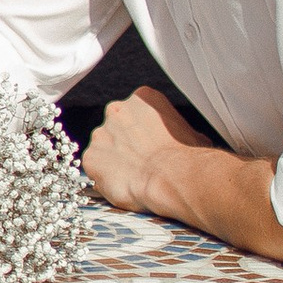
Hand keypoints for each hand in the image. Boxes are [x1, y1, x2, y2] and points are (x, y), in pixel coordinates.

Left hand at [82, 85, 211, 215]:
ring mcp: (101, 133)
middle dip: (126, 145)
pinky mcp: (91, 158)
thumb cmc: (187, 157)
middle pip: (117, 128)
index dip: (144, 133)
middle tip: (141, 163)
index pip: (136, 113)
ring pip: (104, 148)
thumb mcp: (191, 133)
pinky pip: (95, 169)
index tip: (151, 146)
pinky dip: (106, 178)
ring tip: (135, 177)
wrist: (173, 176)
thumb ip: (176, 131)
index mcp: (143, 97)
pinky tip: (124, 185)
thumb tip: (187, 141)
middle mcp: (117, 109)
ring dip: (115, 161)